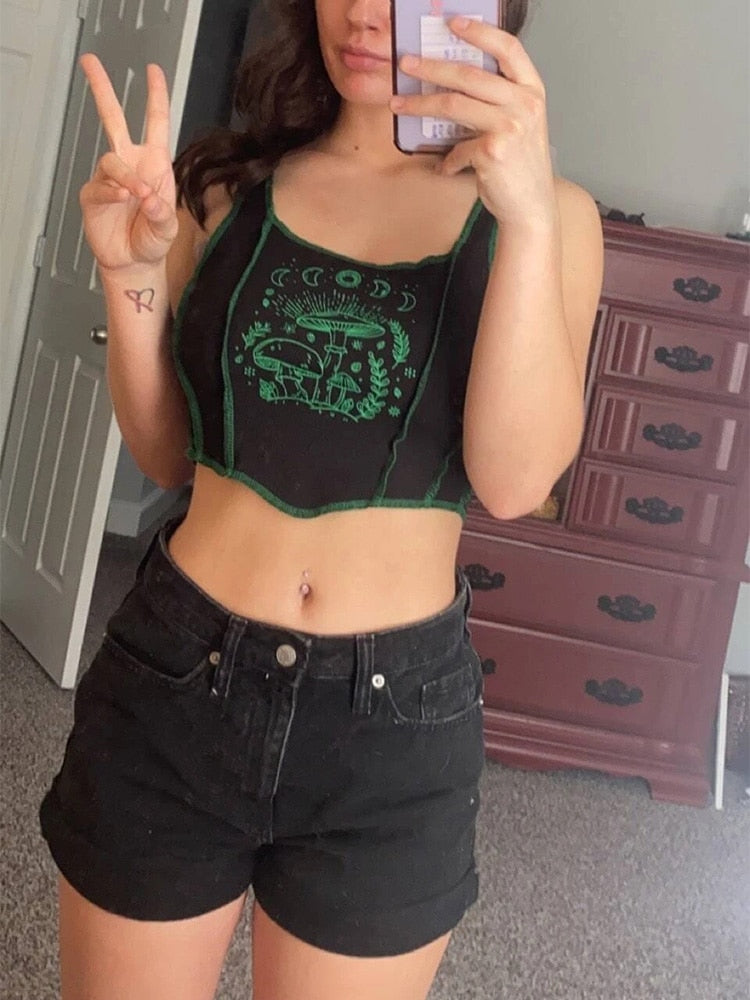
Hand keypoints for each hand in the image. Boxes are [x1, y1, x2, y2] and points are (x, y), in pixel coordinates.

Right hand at [79, 54, 177, 273]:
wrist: (134, 262)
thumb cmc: (153, 240)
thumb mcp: (168, 229)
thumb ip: (162, 214)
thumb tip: (148, 198)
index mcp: (155, 164)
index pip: (156, 123)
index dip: (156, 96)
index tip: (153, 71)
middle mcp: (131, 164)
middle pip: (113, 119)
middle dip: (102, 90)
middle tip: (89, 62)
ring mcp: (110, 178)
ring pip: (111, 160)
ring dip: (125, 177)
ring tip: (137, 197)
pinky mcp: (93, 195)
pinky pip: (101, 186)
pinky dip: (112, 192)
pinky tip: (123, 200)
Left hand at [390, 19, 557, 230]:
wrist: (531, 207)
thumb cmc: (521, 167)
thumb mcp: (519, 125)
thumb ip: (498, 102)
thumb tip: (453, 83)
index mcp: (532, 91)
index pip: (508, 48)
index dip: (480, 32)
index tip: (453, 23)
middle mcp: (524, 104)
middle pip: (468, 74)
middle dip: (431, 67)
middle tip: (406, 63)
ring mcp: (510, 127)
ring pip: (453, 105)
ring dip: (420, 104)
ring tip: (399, 104)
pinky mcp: (493, 151)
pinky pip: (456, 148)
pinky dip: (446, 161)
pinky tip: (444, 168)